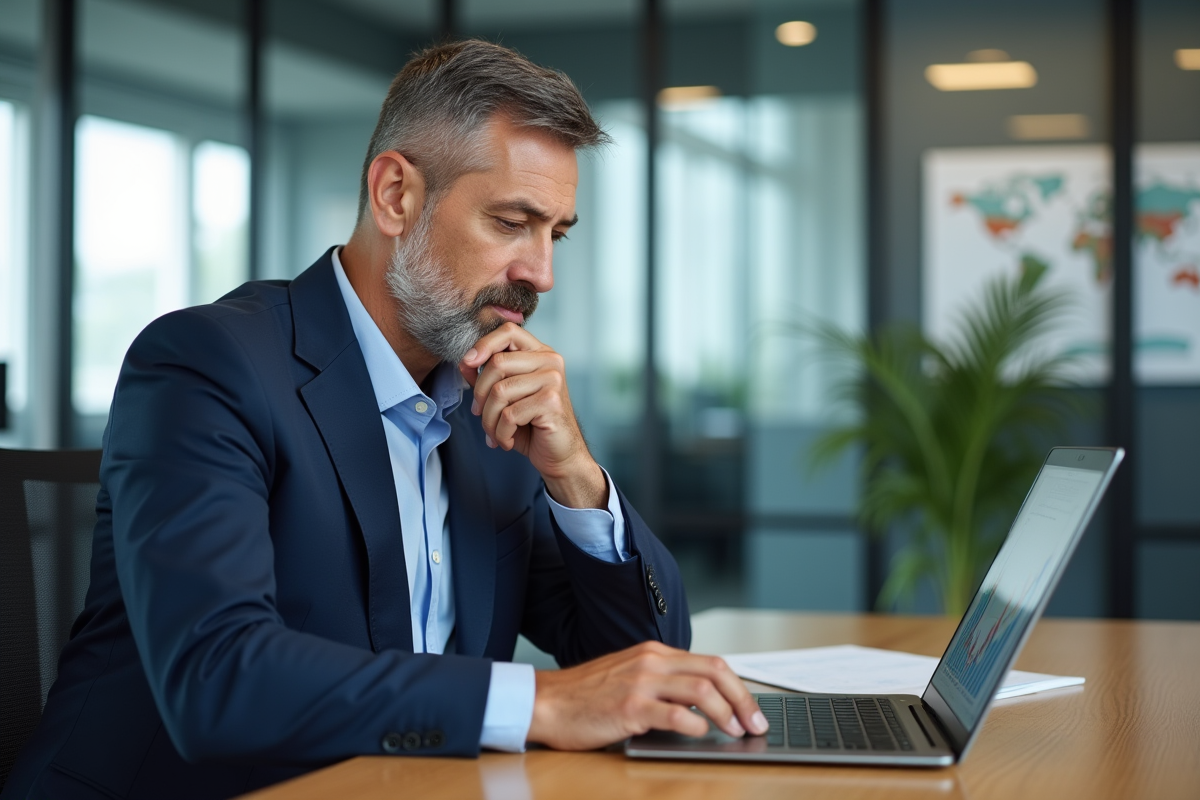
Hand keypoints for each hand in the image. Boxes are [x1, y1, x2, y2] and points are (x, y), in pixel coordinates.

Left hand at [459, 322, 604, 508]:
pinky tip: (507, 440)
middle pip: (497, 363)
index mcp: (540, 353)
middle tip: (480, 414)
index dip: (483, 344)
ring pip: (500, 392)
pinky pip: (509, 415)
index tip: (467, 363)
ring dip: (488, 419)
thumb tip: (464, 362)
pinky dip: (501, 433)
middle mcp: (550, 361)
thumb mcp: (506, 398)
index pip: (508, 331)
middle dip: (480, 394)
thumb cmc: (532, 425)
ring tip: (494, 432)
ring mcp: (553, 380)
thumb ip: (487, 377)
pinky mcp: (551, 402)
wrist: (559, 455)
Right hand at [525, 641, 768, 750]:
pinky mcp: (630, 706)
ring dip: (727, 713)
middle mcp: (652, 661)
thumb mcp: (629, 677)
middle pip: (715, 671)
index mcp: (654, 653)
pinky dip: (696, 726)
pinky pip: (676, 714)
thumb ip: (662, 684)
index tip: (752, 709)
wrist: (547, 702)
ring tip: (736, 732)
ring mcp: (641, 682)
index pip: (711, 663)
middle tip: (756, 724)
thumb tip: (702, 707)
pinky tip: (700, 735)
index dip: (738, 687)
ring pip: (702, 690)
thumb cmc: (585, 696)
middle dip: (743, 699)